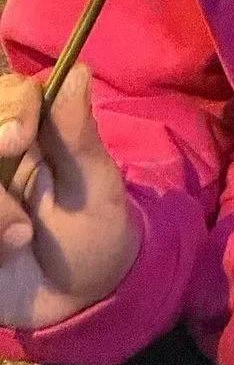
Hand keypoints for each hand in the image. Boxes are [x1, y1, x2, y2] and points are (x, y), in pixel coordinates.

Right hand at [0, 63, 140, 329]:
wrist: (77, 294)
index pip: (3, 95)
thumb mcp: (93, 184)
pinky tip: (2, 258)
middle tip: (19, 211)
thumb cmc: (93, 225)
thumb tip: (78, 71)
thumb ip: (78, 133)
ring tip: (20, 239)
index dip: (8, 108)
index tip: (21, 135)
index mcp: (23, 128)